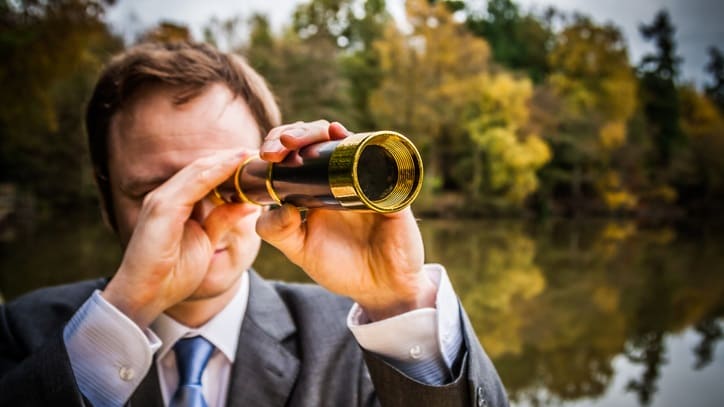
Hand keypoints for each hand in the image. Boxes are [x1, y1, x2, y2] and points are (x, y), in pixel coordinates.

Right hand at [102, 149, 253, 327]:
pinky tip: (235, 164)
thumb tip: (247, 203)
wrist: (145, 296)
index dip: (229, 166)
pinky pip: (194, 183)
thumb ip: (221, 219)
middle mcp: (166, 196)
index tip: (253, 162)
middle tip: (256, 152)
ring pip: (198, 169)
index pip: (204, 175)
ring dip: (226, 159)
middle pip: (202, 167)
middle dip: (230, 158)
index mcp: (174, 203)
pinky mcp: (163, 208)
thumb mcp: (205, 241)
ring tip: (249, 153)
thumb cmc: (171, 274)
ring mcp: (162, 200)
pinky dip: (216, 171)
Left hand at [256, 121, 435, 320]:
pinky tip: (344, 138)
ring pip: (346, 138)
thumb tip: (278, 205)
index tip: (267, 155)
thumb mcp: (301, 251)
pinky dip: (365, 143)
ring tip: (304, 140)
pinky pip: (382, 159)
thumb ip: (279, 232)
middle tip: (282, 144)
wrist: (381, 288)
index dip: (280, 142)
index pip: (297, 149)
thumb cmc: (342, 267)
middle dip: (297, 131)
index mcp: (317, 185)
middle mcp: (342, 175)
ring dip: (322, 131)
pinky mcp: (391, 188)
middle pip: (319, 136)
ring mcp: (368, 178)